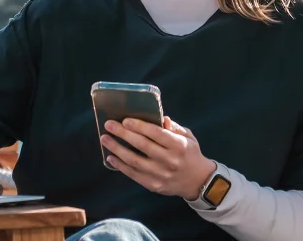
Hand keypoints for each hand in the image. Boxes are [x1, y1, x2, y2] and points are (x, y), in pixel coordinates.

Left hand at [101, 116, 216, 199]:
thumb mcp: (188, 136)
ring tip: (105, 139)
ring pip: (134, 161)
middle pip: (142, 145)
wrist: (198, 181)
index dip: (139, 126)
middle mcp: (170, 160)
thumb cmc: (189, 153)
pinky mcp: (154, 185)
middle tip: (109, 125)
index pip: (156, 134)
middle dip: (123, 134)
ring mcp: (161, 174)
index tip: (125, 120)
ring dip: (117, 149)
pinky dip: (120, 166)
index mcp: (179, 146)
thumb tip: (160, 118)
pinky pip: (133, 174)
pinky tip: (110, 157)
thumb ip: (173, 127)